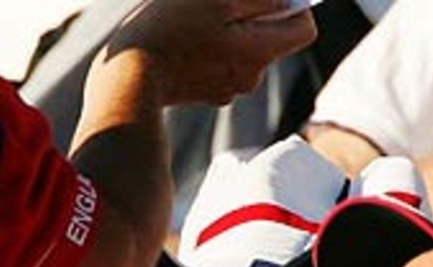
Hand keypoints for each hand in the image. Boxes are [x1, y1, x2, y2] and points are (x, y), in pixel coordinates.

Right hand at [111, 0, 317, 106]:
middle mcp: (250, 76)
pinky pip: (218, 57)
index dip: (294, 2)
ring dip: (226, 23)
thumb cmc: (170, 31)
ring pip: (241, 44)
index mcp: (260, 53)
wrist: (128, 80)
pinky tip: (182, 34)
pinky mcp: (204, 91)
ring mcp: (227, 87)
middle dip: (252, 9)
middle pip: (270, 34)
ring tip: (192, 13)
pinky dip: (208, 41)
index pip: (304, 29)